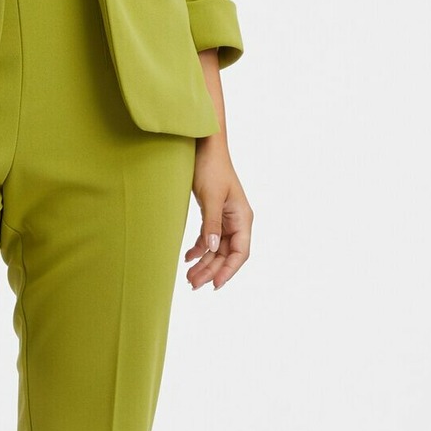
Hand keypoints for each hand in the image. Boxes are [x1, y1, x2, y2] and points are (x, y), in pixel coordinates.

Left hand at [184, 137, 251, 291]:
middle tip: (192, 284)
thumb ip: (211, 224)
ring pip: (216, 249)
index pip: (240, 252)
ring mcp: (225, 218)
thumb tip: (211, 250)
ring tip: (188, 277)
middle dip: (211, 270)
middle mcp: (236, 221)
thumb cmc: (211, 167)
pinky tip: (188, 258)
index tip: (215, 284)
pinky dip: (199, 249)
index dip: (229, 270)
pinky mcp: (213, 214)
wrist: (204, 146)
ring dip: (204, 263)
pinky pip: (208, 238)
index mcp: (242, 218)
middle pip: (226, 254)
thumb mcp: (210, 197)